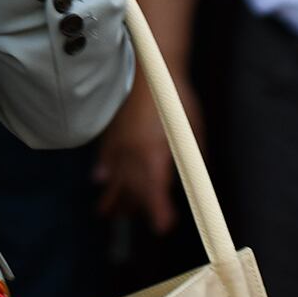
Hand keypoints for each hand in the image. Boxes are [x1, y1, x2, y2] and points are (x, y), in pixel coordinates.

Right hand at [94, 86, 198, 234]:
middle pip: (132, 190)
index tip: (163, 226)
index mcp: (154, 153)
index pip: (154, 191)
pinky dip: (103, 172)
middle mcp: (133, 153)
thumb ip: (190, 156)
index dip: (158, 211)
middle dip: (139, 207)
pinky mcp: (112, 134)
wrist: (150, 70)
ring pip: (114, 179)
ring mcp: (119, 144)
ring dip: (114, 198)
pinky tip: (101, 181)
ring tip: (110, 213)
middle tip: (149, 218)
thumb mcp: (191, 129)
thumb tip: (196, 174)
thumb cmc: (176, 97)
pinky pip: (105, 159)